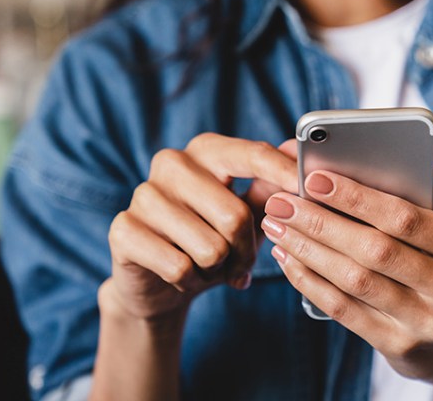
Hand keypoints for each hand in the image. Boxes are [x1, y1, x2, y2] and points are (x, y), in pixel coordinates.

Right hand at [103, 134, 296, 320]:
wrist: (159, 282)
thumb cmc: (212, 239)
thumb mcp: (247, 214)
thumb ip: (271, 187)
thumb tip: (298, 153)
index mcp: (207, 150)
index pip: (252, 155)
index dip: (284, 174)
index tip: (309, 189)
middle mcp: (172, 163)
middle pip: (235, 215)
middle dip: (246, 251)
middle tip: (241, 264)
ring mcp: (143, 194)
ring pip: (210, 247)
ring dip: (218, 269)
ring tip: (209, 266)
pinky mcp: (123, 230)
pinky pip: (179, 267)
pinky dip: (190, 281)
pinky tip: (183, 275)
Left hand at [261, 168, 432, 389]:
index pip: (408, 219)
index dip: (358, 198)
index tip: (315, 179)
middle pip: (375, 250)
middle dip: (321, 222)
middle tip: (282, 203)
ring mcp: (425, 323)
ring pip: (355, 281)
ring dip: (308, 250)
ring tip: (277, 227)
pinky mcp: (398, 346)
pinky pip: (344, 310)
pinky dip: (310, 282)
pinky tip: (289, 259)